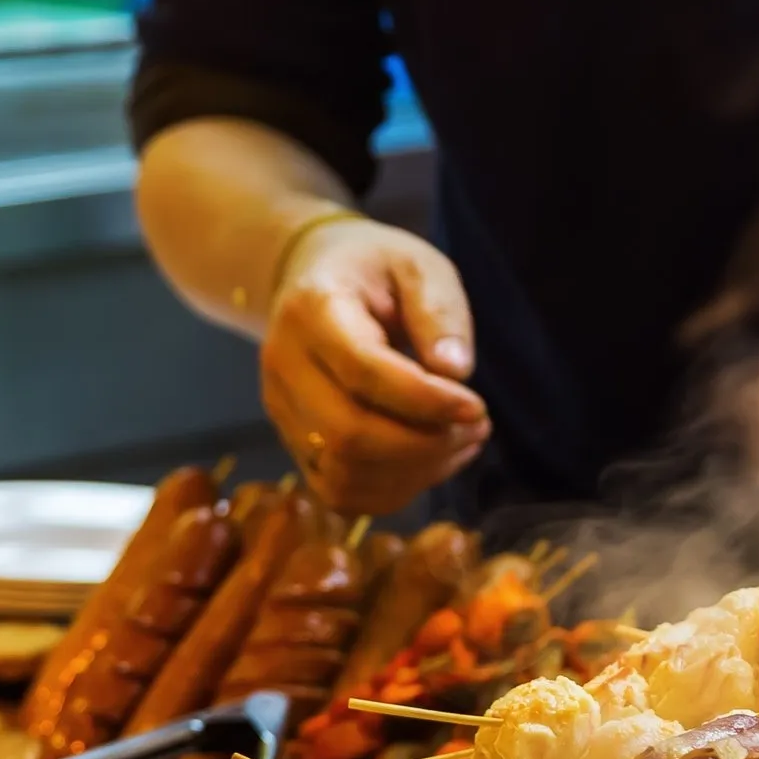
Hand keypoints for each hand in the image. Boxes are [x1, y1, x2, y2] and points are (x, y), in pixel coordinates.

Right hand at [262, 215, 489, 514]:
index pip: (363, 371)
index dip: (425, 401)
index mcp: (312, 309)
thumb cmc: (375, 269)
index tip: (476, 406)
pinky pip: (339, 491)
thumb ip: (440, 311)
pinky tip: (431, 461)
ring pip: (343, 472)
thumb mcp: (419, 266)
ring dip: (415, 472)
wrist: (315, 276)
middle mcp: (284, 364)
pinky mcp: (293, 441)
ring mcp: (282, 409)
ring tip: (462, 442)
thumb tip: (456, 371)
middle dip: (424, 445)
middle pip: (348, 434)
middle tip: (476, 426)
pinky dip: (393, 490)